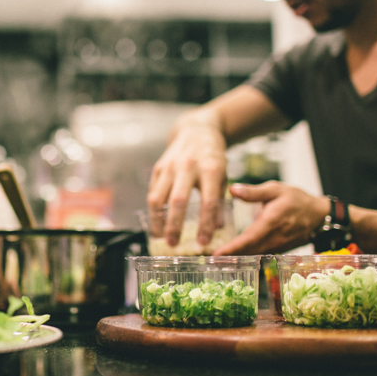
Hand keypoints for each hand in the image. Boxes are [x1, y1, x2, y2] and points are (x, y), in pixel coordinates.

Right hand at [147, 114, 227, 246]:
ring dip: (158, 220)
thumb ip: (220, 200)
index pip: (208, 202)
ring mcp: (170, 166)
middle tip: (174, 244)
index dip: (205, 224)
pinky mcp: (158, 167)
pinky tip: (156, 222)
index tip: (203, 242)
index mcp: (211, 169)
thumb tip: (217, 228)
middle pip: (178, 201)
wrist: (196, 131)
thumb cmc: (213, 158)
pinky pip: (153, 192)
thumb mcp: (223, 175)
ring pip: (159, 197)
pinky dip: (153, 209)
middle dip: (174, 225)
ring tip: (160, 237)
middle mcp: (188, 166)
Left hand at [213, 181, 328, 254]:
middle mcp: (273, 238)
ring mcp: (277, 246)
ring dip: (235, 259)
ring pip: (253, 255)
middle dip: (228, 256)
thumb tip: (232, 189)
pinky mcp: (278, 250)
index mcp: (271, 222)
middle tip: (207, 259)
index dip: (232, 248)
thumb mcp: (276, 189)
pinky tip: (233, 257)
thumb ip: (254, 191)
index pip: (248, 238)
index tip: (216, 254)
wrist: (319, 215)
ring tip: (215, 260)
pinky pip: (260, 254)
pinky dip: (246, 257)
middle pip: (248, 251)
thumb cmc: (296, 199)